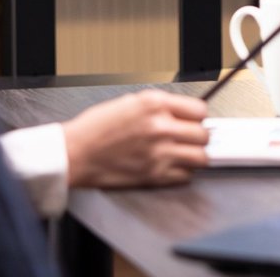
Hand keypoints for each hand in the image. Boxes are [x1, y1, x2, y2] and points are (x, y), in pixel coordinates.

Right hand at [61, 90, 210, 189]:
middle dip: (198, 136)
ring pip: (200, 158)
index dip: (198, 117)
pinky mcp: (153, 175)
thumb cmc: (96, 128)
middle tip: (189, 139)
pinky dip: (182, 173)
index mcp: (154, 104)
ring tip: (185, 154)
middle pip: (203, 135)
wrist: (75, 153)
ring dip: (195, 156)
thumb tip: (182, 113)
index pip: (200, 110)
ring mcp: (159, 153)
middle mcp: (160, 127)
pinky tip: (171, 167)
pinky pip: (185, 177)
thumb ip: (160, 106)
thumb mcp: (131, 102)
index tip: (194, 121)